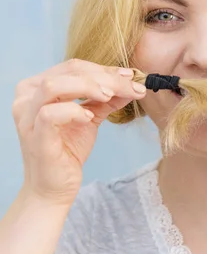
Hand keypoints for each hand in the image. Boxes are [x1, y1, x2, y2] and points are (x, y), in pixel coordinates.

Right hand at [12, 59, 146, 204]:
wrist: (55, 186)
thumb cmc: (68, 149)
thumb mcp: (90, 117)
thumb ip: (107, 99)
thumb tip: (132, 83)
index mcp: (38, 87)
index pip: (73, 67)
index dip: (105, 69)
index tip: (131, 76)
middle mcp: (27, 97)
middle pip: (68, 72)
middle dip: (105, 77)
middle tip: (131, 86)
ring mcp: (27, 116)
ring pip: (54, 86)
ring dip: (88, 87)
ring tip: (110, 96)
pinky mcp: (33, 135)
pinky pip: (49, 114)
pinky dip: (73, 110)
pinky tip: (89, 118)